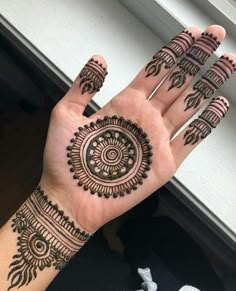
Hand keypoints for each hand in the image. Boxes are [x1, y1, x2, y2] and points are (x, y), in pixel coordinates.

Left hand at [40, 25, 235, 233]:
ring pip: (189, 104)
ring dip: (209, 83)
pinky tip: (219, 104)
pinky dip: (207, 122)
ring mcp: (157, 139)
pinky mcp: (165, 162)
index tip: (191, 33)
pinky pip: (192, 138)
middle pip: (178, 81)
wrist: (71, 198)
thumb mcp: (65, 115)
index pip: (155, 70)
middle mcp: (145, 118)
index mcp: (124, 104)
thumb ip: (83, 86)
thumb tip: (99, 59)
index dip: (174, 50)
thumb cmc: (64, 161)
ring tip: (227, 63)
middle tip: (215, 36)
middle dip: (198, 58)